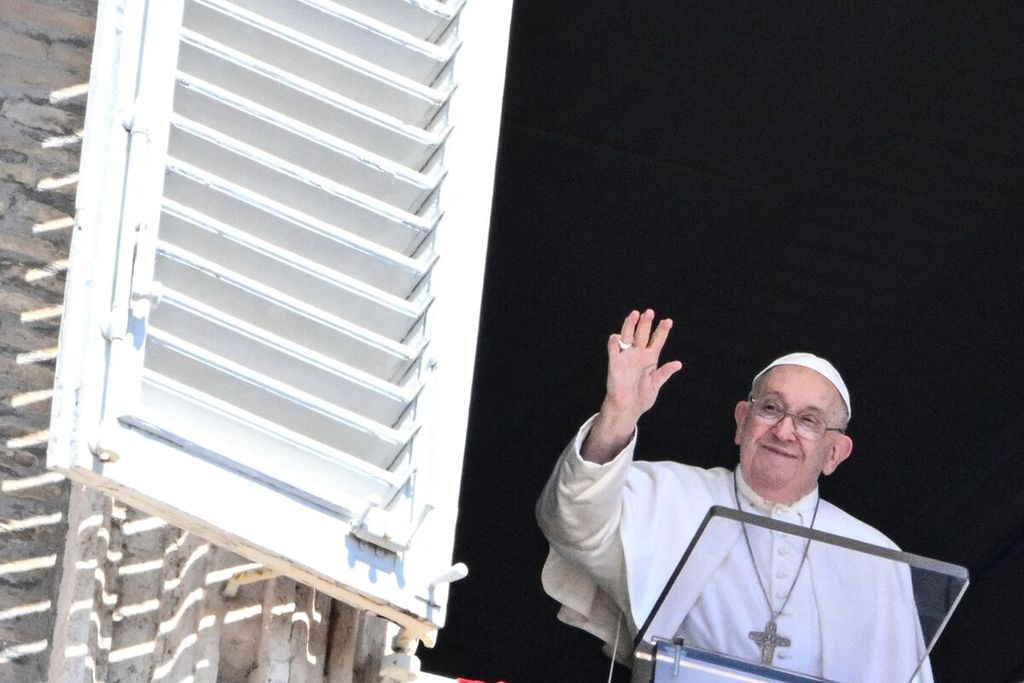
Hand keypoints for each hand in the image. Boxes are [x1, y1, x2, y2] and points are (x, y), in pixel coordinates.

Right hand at [582, 309, 682, 462]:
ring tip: (634, 314)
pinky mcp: (615, 364)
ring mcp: (626, 358)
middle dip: (645, 323)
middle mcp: (638, 355)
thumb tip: (678, 363)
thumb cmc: (642, 397)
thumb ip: (664, 373)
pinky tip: (617, 337)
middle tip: (649, 312)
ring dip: (630, 326)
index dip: (662, 331)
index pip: (657, 341)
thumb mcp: (655, 384)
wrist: (627, 408)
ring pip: (628, 337)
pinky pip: (613, 350)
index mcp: (650, 359)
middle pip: (642, 334)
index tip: (668, 321)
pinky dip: (614, 343)